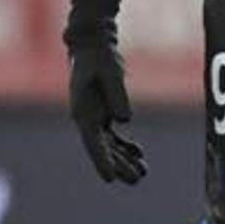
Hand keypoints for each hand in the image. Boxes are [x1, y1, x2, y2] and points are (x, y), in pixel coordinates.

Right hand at [67, 26, 145, 183]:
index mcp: (83, 111)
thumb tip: (124, 120)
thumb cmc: (99, 57)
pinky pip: (113, 135)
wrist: (91, 44)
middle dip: (118, 165)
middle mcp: (86, 118)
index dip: (102, 161)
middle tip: (137, 179)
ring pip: (108, 145)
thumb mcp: (110, 73)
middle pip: (102, 149)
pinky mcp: (102, 112)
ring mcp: (94, 116)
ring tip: (142, 173)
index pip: (93, 143)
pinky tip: (138, 153)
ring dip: (124, 159)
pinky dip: (125, 145)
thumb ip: (117, 95)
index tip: (110, 179)